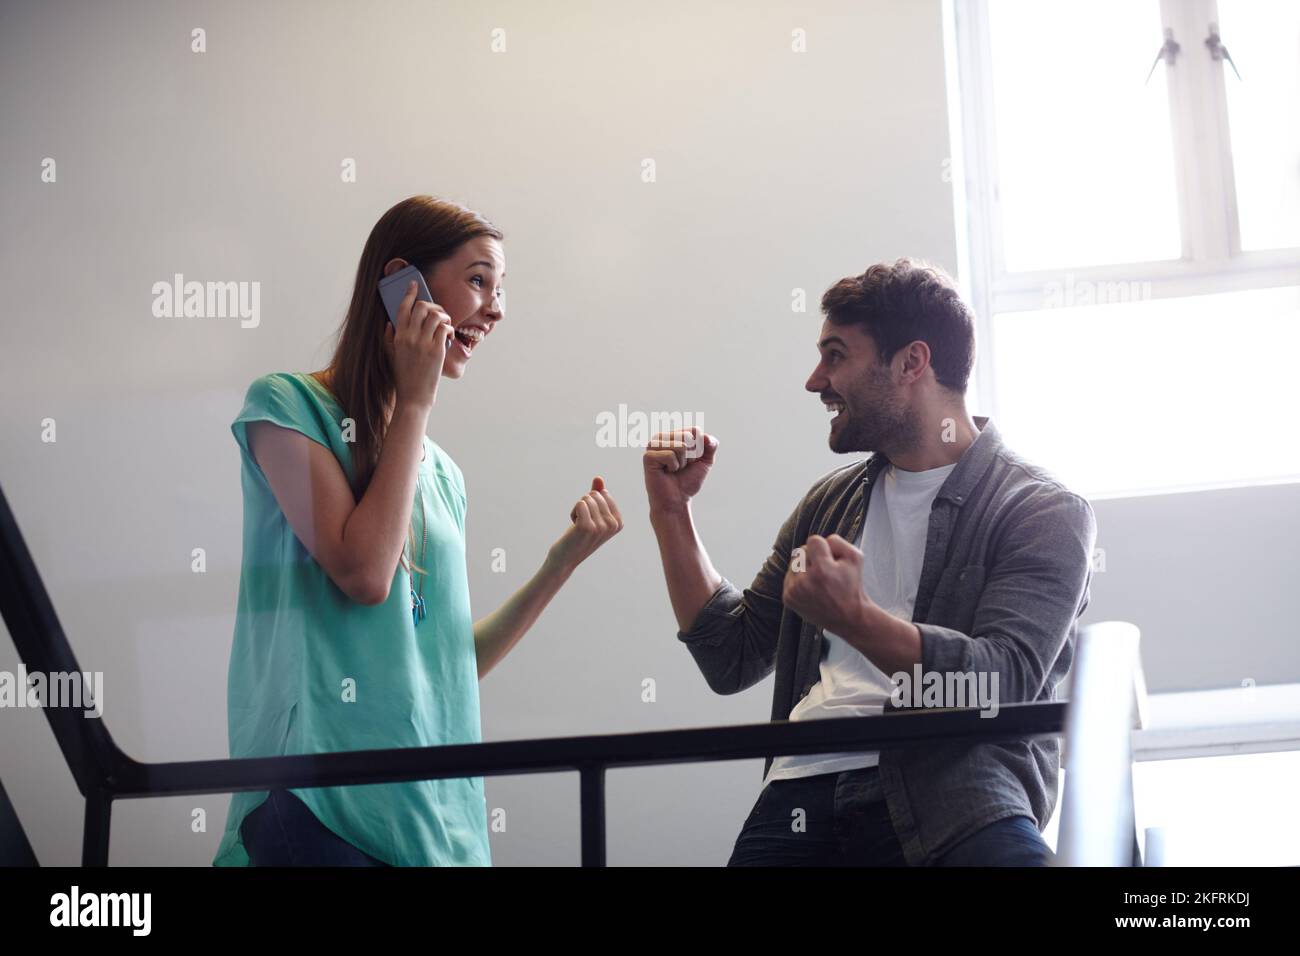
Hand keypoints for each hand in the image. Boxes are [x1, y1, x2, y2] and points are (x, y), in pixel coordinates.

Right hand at [384, 279, 455, 409]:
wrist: (413, 396)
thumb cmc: (403, 376)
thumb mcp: (390, 356)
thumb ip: (388, 338)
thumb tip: (390, 322)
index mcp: (397, 336)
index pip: (402, 308)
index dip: (409, 293)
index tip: (414, 285)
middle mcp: (409, 337)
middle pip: (421, 307)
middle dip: (432, 304)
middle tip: (438, 312)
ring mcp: (423, 343)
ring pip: (436, 315)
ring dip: (444, 315)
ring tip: (445, 323)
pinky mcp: (436, 350)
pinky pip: (445, 328)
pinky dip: (449, 328)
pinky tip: (448, 335)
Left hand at [547, 476, 623, 573]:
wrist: (565, 558)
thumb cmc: (578, 536)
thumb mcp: (591, 515)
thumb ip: (597, 496)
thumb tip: (598, 478)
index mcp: (618, 522)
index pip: (604, 493)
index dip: (592, 503)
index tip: (590, 519)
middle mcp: (612, 525)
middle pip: (595, 494)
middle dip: (584, 505)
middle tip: (583, 523)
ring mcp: (601, 527)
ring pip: (587, 498)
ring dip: (578, 510)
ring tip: (578, 526)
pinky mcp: (587, 527)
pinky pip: (580, 504)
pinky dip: (573, 512)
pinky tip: (574, 526)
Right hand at [643, 426, 717, 513]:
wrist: (677, 501)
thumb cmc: (688, 481)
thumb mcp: (705, 462)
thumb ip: (711, 445)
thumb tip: (706, 436)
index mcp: (673, 435)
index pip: (695, 431)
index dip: (699, 449)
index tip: (690, 461)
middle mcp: (662, 437)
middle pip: (688, 436)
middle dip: (691, 456)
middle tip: (681, 467)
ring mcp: (653, 446)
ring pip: (680, 446)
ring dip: (682, 462)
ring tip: (673, 470)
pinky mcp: (648, 456)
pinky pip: (670, 455)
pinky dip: (673, 466)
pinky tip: (666, 472)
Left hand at [782, 534, 870, 636]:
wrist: (848, 617)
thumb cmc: (852, 587)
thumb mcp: (856, 558)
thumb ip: (838, 541)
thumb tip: (822, 540)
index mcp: (822, 570)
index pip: (813, 540)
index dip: (824, 548)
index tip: (830, 559)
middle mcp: (805, 581)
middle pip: (800, 551)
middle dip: (813, 557)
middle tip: (826, 571)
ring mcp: (794, 591)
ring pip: (793, 564)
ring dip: (804, 568)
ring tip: (818, 580)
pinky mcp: (788, 598)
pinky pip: (789, 577)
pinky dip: (799, 580)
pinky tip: (811, 588)